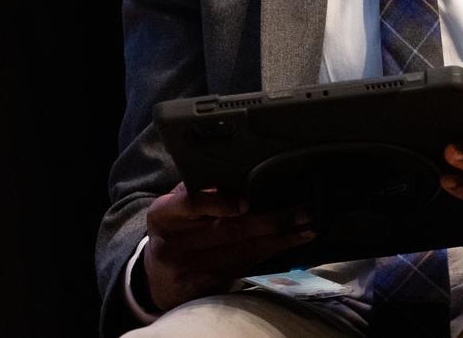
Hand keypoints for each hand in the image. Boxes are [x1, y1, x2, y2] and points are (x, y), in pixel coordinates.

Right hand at [142, 183, 315, 310]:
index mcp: (164, 214)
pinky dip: (267, 256)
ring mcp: (186, 270)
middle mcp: (171, 243)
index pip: (192, 204)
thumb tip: (244, 173)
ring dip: (278, 241)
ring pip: (240, 253)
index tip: (247, 201)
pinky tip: (288, 246)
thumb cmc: (177, 225)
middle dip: (270, 221)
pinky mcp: (200, 289)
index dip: (220, 203)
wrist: (156, 273)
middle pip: (227, 232)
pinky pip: (240, 270)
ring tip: (306, 229)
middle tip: (303, 212)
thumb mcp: (177, 203)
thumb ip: (202, 189)